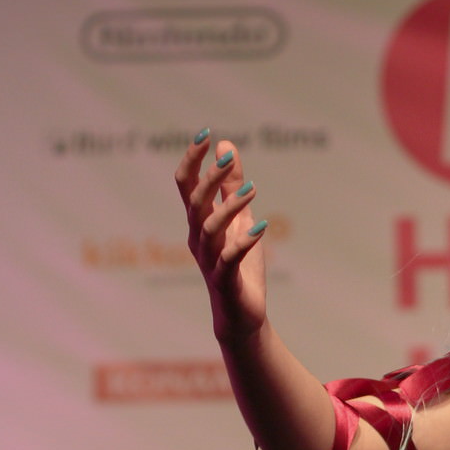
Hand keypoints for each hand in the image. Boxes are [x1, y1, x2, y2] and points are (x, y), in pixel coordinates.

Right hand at [175, 131, 267, 343]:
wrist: (240, 315)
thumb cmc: (238, 265)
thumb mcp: (240, 219)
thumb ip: (232, 185)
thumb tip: (226, 146)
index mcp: (198, 222)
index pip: (187, 185)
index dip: (192, 160)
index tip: (205, 134)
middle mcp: (198, 238)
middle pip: (195, 203)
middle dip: (209, 179)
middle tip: (228, 160)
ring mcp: (209, 260)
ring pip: (209, 229)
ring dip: (229, 207)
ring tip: (253, 189)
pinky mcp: (224, 280)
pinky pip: (229, 258)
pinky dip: (244, 242)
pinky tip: (262, 227)